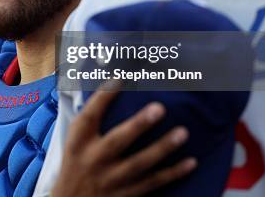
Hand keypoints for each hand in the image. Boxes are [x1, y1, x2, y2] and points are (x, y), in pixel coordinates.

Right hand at [51, 87, 196, 196]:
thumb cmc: (76, 163)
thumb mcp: (74, 140)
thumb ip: (90, 118)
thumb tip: (113, 84)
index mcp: (78, 142)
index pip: (88, 116)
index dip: (103, 97)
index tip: (120, 78)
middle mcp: (94, 160)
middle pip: (118, 141)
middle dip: (138, 125)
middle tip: (159, 108)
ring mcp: (111, 180)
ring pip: (140, 164)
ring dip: (162, 149)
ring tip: (182, 133)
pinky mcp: (126, 194)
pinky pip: (152, 183)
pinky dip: (172, 174)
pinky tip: (190, 162)